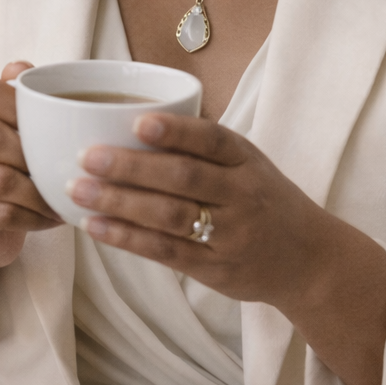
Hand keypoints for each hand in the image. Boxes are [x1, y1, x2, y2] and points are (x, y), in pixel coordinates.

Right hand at [0, 60, 62, 271]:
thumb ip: (12, 92)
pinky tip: (48, 217)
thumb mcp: (2, 123)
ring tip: (62, 195)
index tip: (48, 124)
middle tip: (62, 166)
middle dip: (33, 154)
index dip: (17, 104)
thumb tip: (21, 69)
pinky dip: (32, 216)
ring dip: (39, 191)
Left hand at [67, 113, 357, 308]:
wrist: (308, 260)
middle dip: (130, 167)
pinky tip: (96, 225)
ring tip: (77, 190)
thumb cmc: (263, 200)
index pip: (213, 140)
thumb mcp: (248, 163)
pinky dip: (127, 238)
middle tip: (85, 155)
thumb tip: (130, 115)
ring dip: (119, 203)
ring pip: (170, 217)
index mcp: (247, 161)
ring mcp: (229, 235)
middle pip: (184, 179)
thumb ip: (203, 145)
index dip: (176, 132)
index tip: (137, 122)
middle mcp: (241, 196)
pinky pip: (165, 252)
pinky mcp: (214, 269)